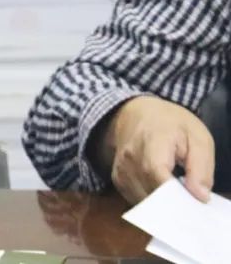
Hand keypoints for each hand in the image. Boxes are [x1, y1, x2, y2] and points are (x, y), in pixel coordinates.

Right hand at [98, 96, 214, 204]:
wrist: (137, 113)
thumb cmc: (171, 124)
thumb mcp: (198, 137)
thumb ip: (201, 167)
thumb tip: (200, 196)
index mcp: (152, 140)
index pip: (157, 174)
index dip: (175, 196)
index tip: (193, 206)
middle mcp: (129, 156)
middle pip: (151, 193)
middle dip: (173, 205)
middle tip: (191, 203)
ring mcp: (120, 169)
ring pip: (144, 202)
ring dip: (163, 206)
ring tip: (177, 195)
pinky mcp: (117, 179)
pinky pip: (136, 200)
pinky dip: (152, 203)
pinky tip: (163, 193)